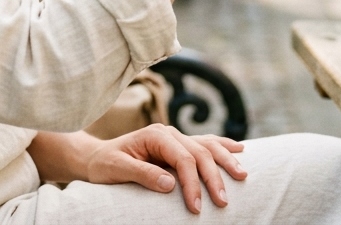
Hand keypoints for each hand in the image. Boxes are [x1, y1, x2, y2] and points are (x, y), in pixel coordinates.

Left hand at [84, 124, 246, 213]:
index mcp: (155, 135)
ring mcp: (175, 137)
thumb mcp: (117, 169)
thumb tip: (171, 184)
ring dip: (226, 160)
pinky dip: (223, 146)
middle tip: (223, 202)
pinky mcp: (178, 145)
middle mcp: (168, 133)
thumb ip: (143, 173)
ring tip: (242, 176)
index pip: (183, 158)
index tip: (196, 207)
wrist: (97, 157)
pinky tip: (240, 150)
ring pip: (207, 145)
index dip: (193, 183)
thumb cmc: (105, 164)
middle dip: (214, 177)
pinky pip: (205, 143)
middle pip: (200, 152)